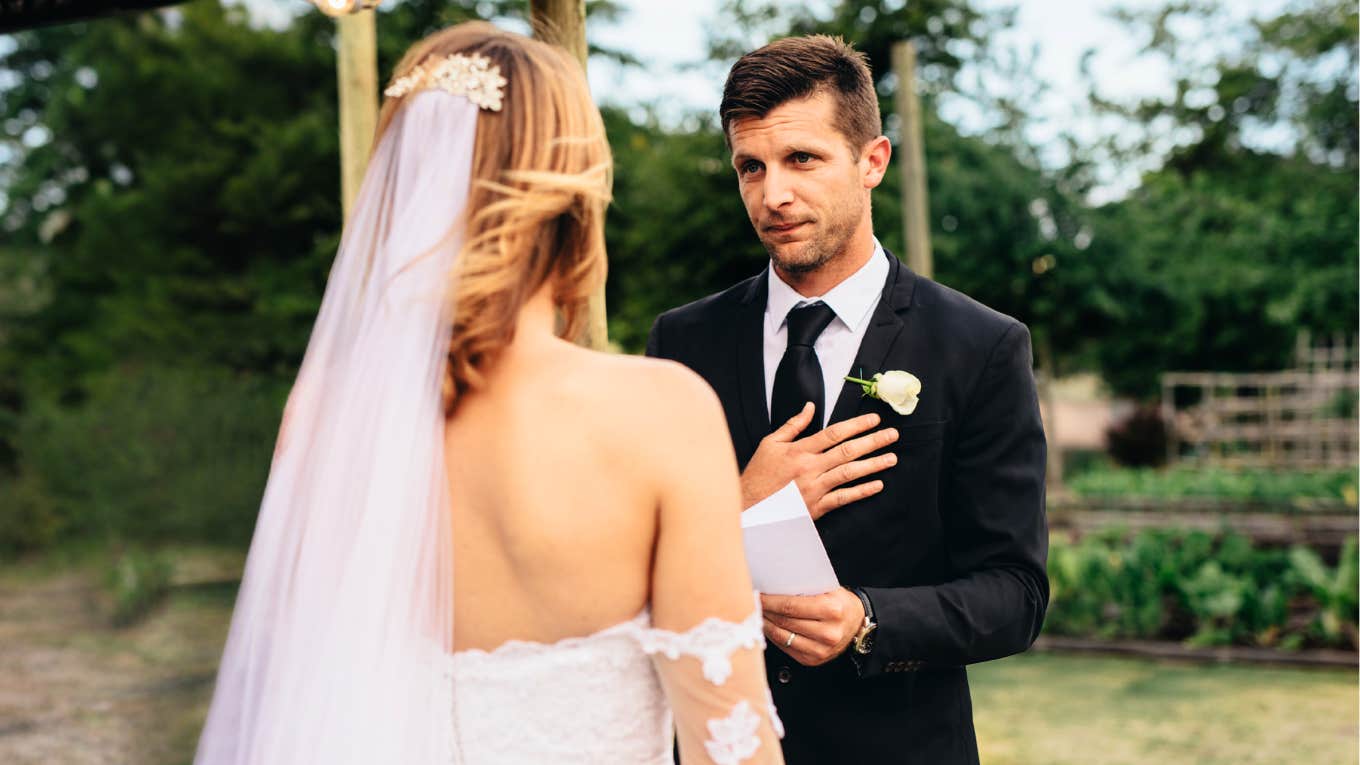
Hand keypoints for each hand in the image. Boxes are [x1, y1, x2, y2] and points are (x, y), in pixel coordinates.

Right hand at [740, 402, 899, 518]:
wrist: (748, 508)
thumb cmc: (758, 475)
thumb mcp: (770, 444)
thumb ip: (792, 425)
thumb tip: (809, 407)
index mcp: (799, 450)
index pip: (833, 433)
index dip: (856, 425)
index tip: (874, 420)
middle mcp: (809, 468)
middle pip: (847, 451)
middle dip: (873, 442)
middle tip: (892, 435)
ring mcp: (814, 488)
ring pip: (849, 473)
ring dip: (873, 465)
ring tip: (891, 458)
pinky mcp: (816, 507)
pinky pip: (843, 498)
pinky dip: (861, 492)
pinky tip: (877, 485)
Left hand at [761, 589, 865, 666]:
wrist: (856, 624)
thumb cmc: (839, 603)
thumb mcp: (828, 589)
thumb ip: (804, 588)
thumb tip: (773, 584)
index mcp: (831, 610)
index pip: (790, 606)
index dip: (769, 601)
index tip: (757, 594)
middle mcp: (827, 632)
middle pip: (784, 621)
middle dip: (765, 610)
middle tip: (752, 601)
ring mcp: (820, 650)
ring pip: (782, 636)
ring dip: (766, 624)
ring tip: (757, 613)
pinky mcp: (813, 660)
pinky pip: (786, 647)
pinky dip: (773, 636)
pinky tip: (768, 626)